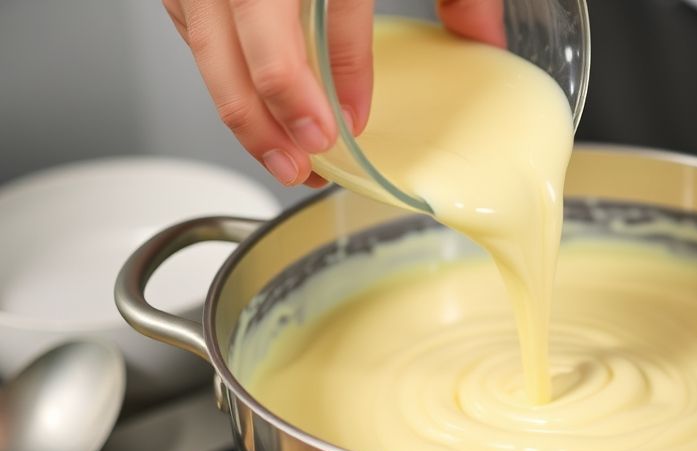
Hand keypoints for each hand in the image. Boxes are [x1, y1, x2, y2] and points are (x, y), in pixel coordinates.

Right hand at [163, 0, 503, 186]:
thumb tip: (482, 39)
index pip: (328, 2)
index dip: (337, 69)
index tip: (347, 123)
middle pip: (243, 25)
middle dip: (266, 107)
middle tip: (301, 163)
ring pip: (203, 28)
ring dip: (232, 98)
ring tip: (271, 152)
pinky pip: (188, 11)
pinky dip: (210, 58)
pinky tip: (238, 92)